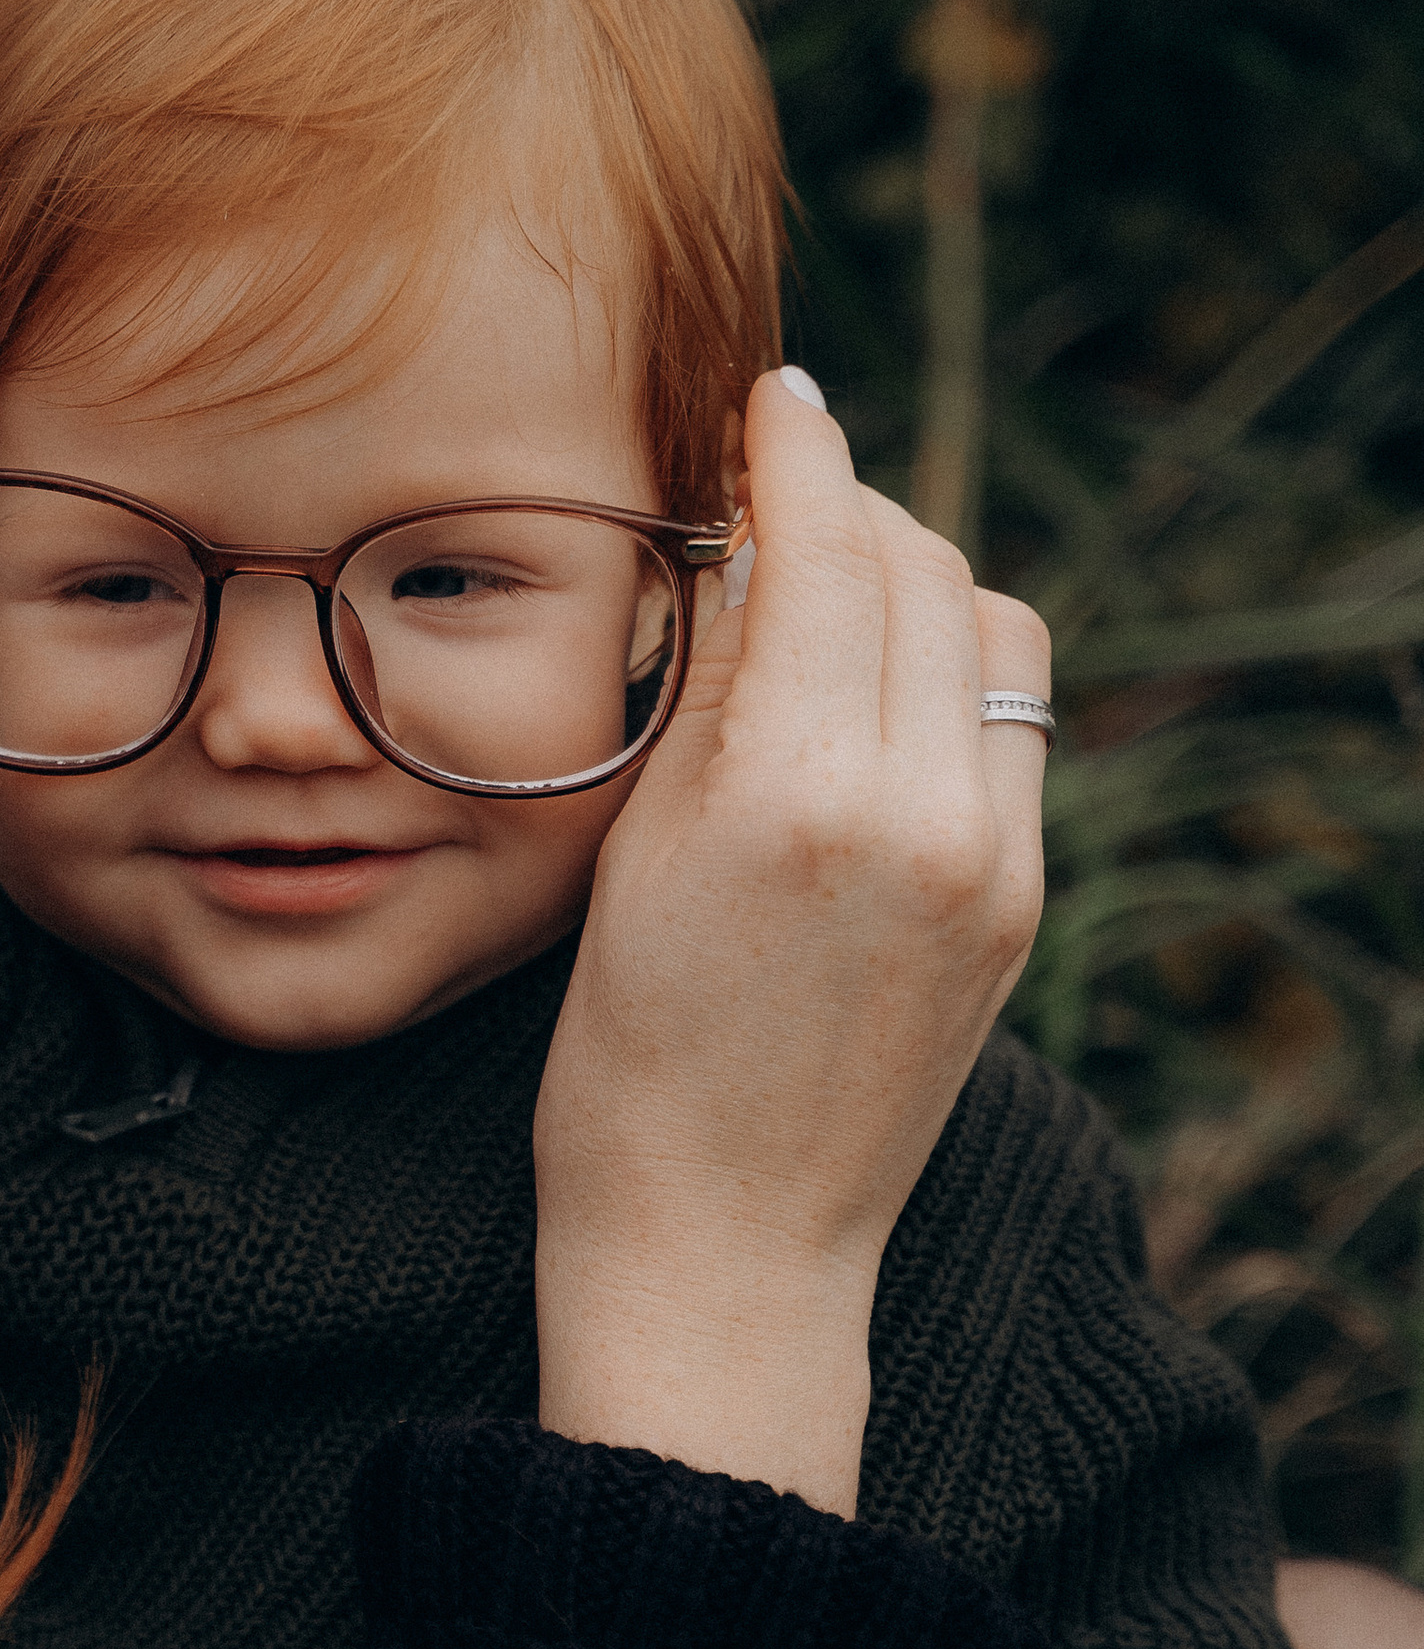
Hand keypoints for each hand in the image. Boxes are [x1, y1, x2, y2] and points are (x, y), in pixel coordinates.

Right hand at [533, 367, 1050, 1512]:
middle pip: (919, 566)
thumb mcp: (630, 855)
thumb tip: (744, 548)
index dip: (794, 452)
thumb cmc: (626, 1068)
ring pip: (991, 628)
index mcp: (789, 794)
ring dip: (918, 584)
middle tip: (779, 504)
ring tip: (834, 607)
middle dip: (851, 510)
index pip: (824, 545)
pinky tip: (878, 704)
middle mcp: (917, 812)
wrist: (726, 1248)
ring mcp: (991, 860)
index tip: (770, 400)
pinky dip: (953, 678)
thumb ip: (707, 687)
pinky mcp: (1022, 903)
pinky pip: (1013, 724)